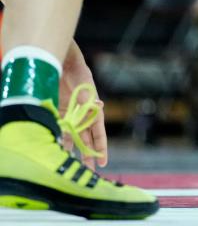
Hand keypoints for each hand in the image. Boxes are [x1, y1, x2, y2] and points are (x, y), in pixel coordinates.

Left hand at [60, 41, 107, 168]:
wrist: (63, 64)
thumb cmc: (79, 74)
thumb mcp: (86, 86)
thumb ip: (89, 99)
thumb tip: (99, 107)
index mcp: (94, 111)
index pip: (99, 134)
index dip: (101, 148)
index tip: (103, 162)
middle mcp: (84, 116)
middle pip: (87, 139)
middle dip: (88, 155)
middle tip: (88, 171)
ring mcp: (72, 115)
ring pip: (73, 137)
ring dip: (73, 149)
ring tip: (71, 164)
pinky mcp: (60, 112)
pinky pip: (61, 128)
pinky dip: (60, 138)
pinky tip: (58, 148)